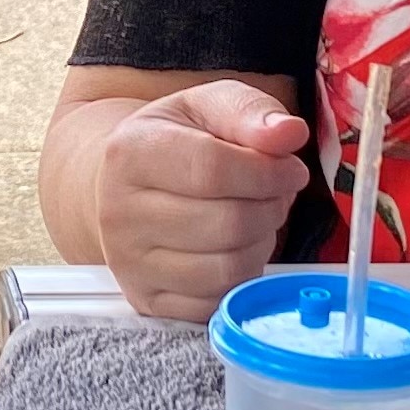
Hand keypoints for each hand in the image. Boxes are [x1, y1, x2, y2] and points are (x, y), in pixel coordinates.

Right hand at [95, 81, 312, 323]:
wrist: (124, 187)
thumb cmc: (173, 143)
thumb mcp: (205, 107)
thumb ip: (249, 111)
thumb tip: (289, 133)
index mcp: (129, 153)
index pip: (214, 169)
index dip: (268, 172)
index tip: (290, 169)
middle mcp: (119, 213)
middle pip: (229, 224)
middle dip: (270, 208)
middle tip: (272, 194)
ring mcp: (130, 264)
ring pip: (229, 268)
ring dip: (261, 243)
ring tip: (253, 218)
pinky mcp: (147, 300)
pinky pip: (218, 303)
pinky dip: (241, 278)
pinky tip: (234, 249)